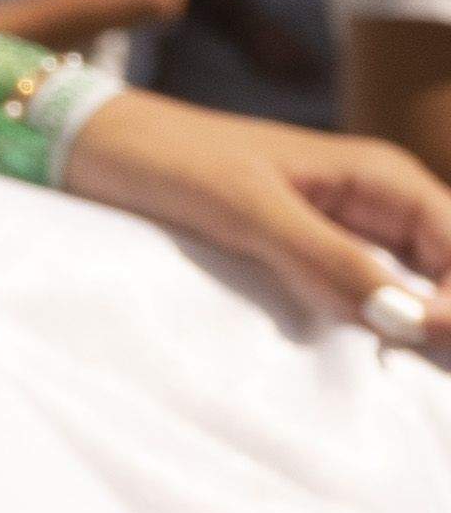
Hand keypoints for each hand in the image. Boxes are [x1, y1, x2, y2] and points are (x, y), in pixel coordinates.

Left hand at [65, 89, 450, 355]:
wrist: (97, 148)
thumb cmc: (170, 160)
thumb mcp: (248, 209)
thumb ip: (325, 258)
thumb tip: (405, 318)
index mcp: (379, 176)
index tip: (431, 336)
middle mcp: (377, 201)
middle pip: (449, 264)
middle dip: (449, 311)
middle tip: (431, 361)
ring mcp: (347, 230)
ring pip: (416, 283)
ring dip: (422, 320)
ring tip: (418, 364)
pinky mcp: (310, 254)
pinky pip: (367, 292)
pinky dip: (379, 320)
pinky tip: (376, 350)